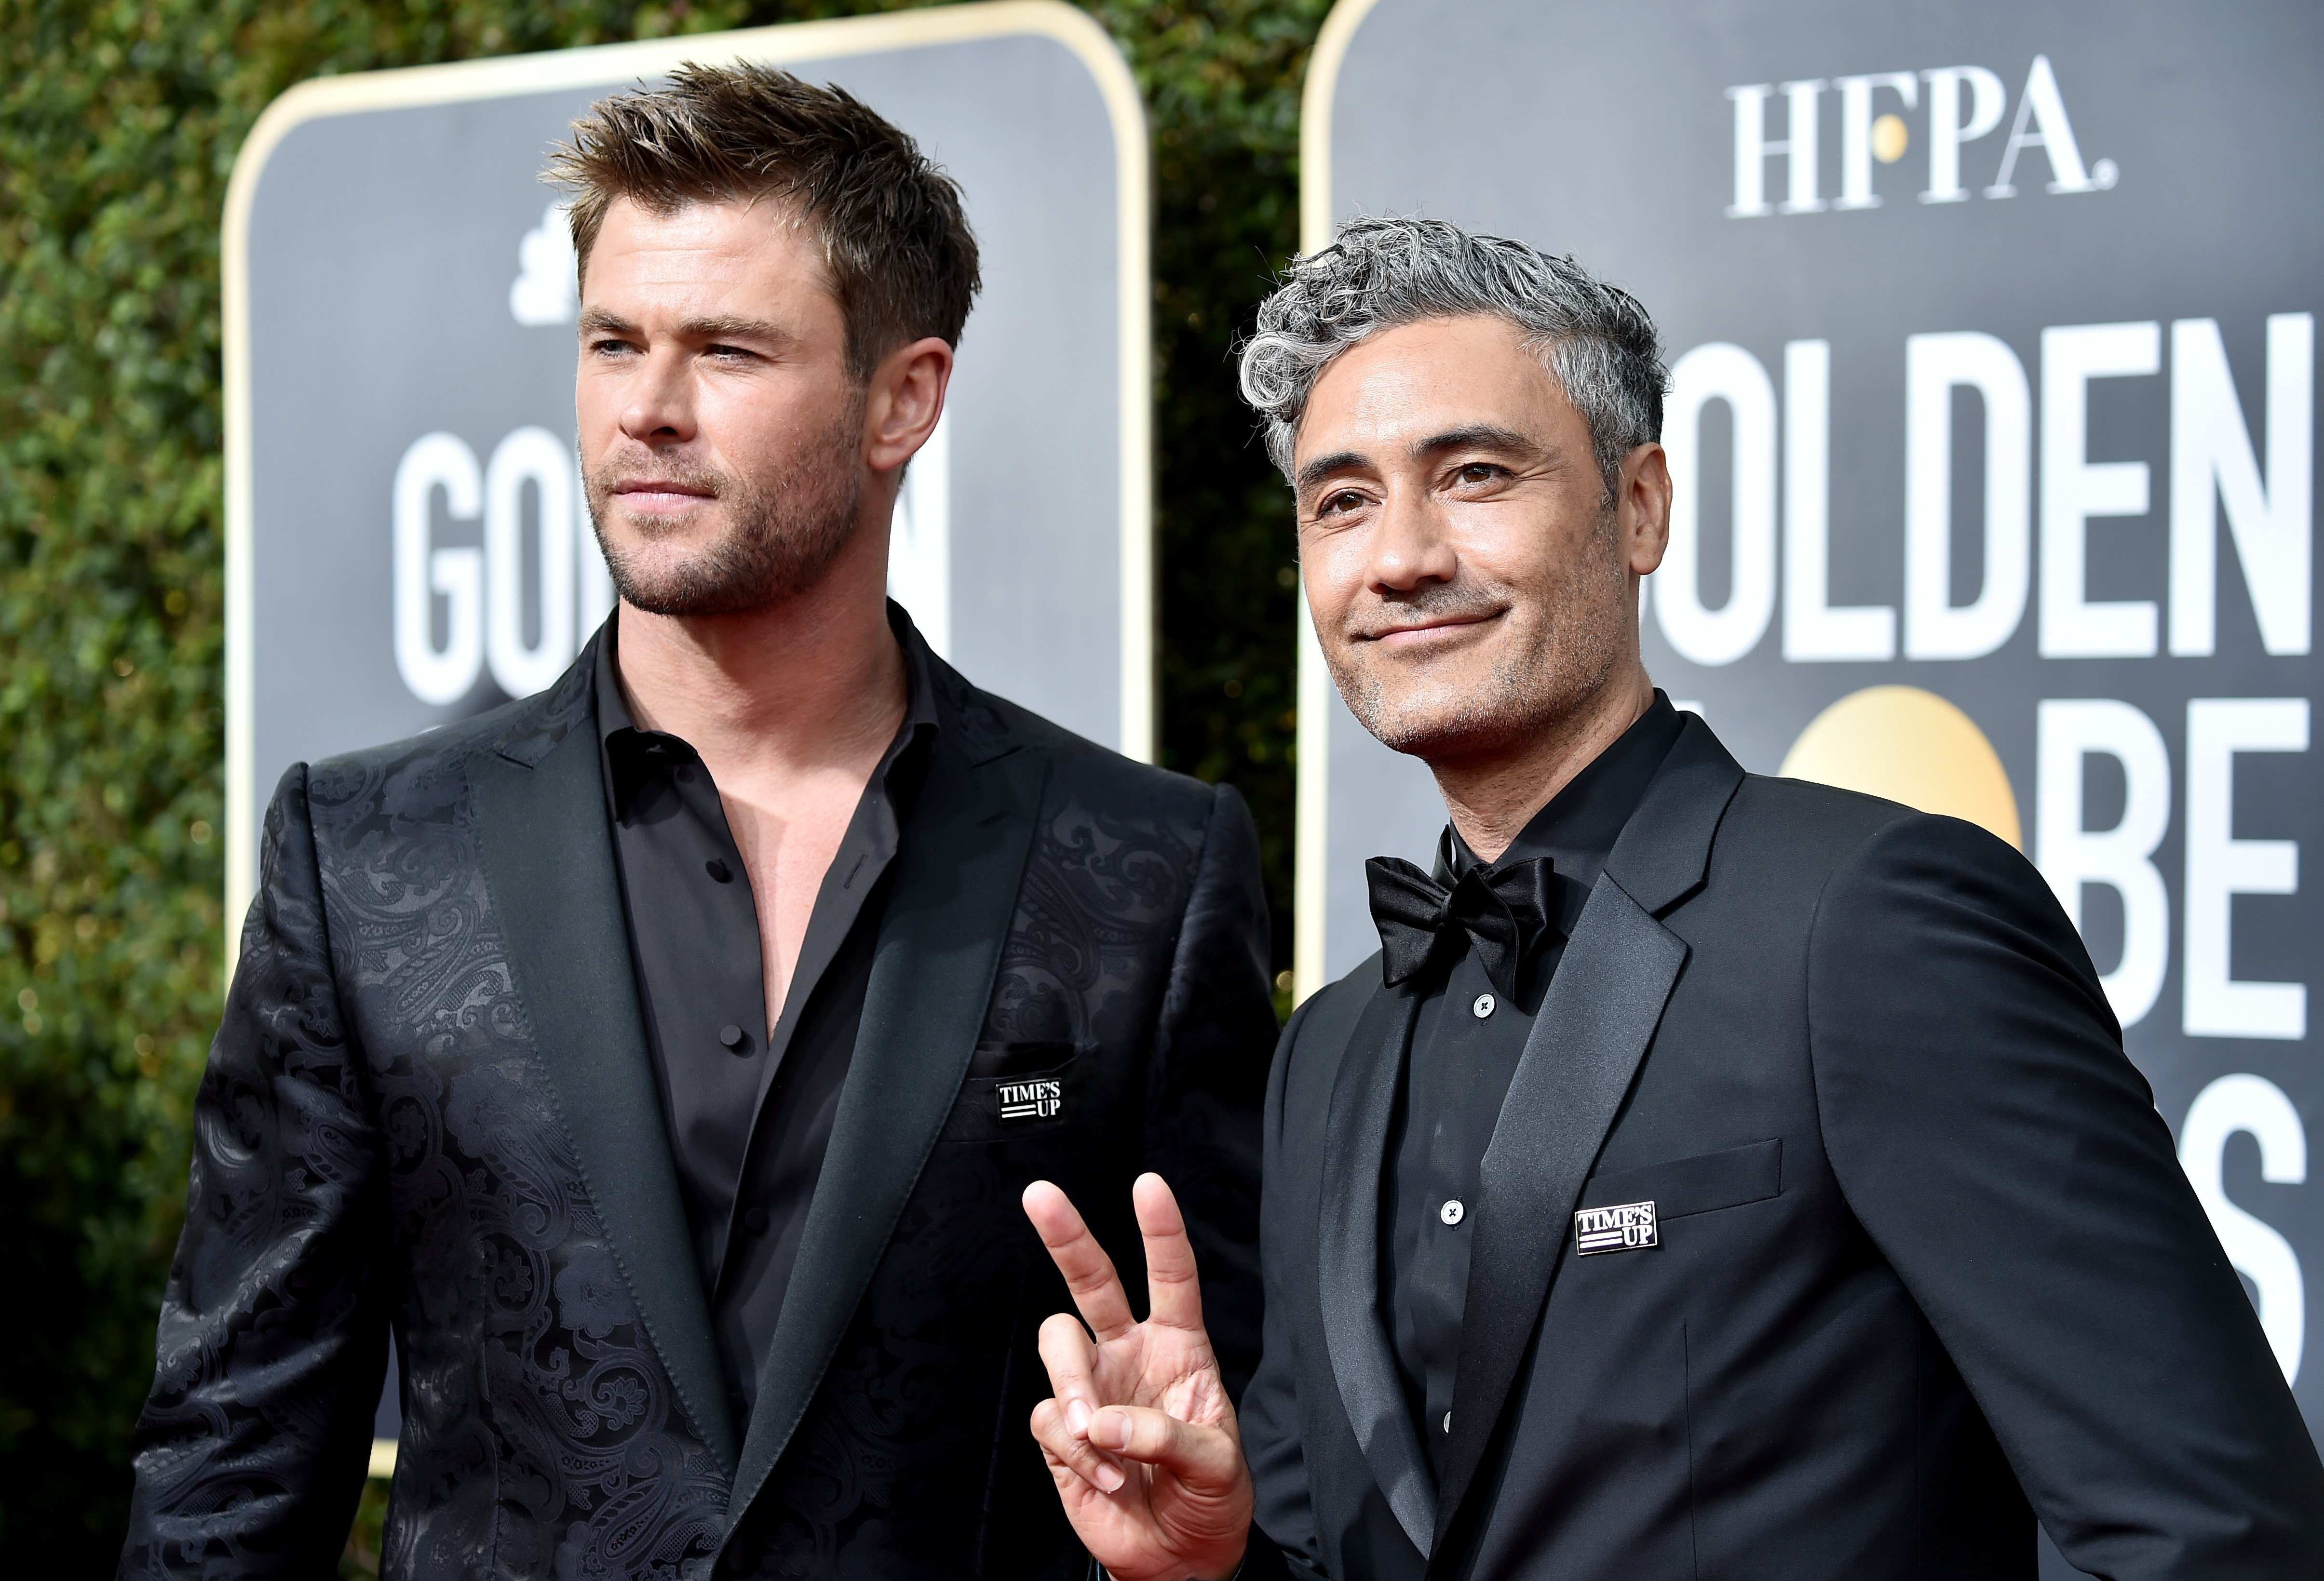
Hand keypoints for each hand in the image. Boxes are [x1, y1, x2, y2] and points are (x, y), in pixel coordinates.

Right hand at [1023, 1173, 1252, 1580]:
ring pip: (1057, 1346)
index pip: (1171, 1277)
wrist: (1180, 1559)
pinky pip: (1049, 1419)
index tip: (1148, 1186)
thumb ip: (1165, 1437)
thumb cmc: (1211, 1499)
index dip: (1161, 1231)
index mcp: (1180, 1347)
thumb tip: (1102, 1422)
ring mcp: (1092, 1390)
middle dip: (1066, 1236)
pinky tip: (1104, 1477)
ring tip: (1097, 1435)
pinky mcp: (1062, 1434)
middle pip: (1091, 1281)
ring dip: (1073, 1386)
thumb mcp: (1217, 1465)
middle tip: (1040, 1195)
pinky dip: (1074, 1451)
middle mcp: (1130, 1355)